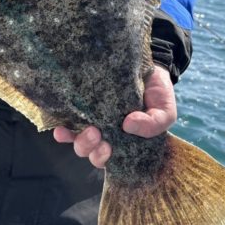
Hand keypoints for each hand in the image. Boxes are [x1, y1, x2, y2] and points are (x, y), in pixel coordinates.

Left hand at [53, 66, 176, 167]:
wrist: (152, 66)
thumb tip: (128, 125)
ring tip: (86, 128)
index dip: (102, 158)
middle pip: (88, 150)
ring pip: (75, 136)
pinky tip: (60, 125)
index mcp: (122, 141)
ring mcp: (91, 116)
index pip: (107, 158)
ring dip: (76, 138)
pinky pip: (66, 116)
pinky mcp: (82, 100)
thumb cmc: (157, 93)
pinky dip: (61, 124)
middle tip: (96, 134)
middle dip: (89, 148)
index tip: (108, 148)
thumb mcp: (165, 111)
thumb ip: (153, 124)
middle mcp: (103, 132)